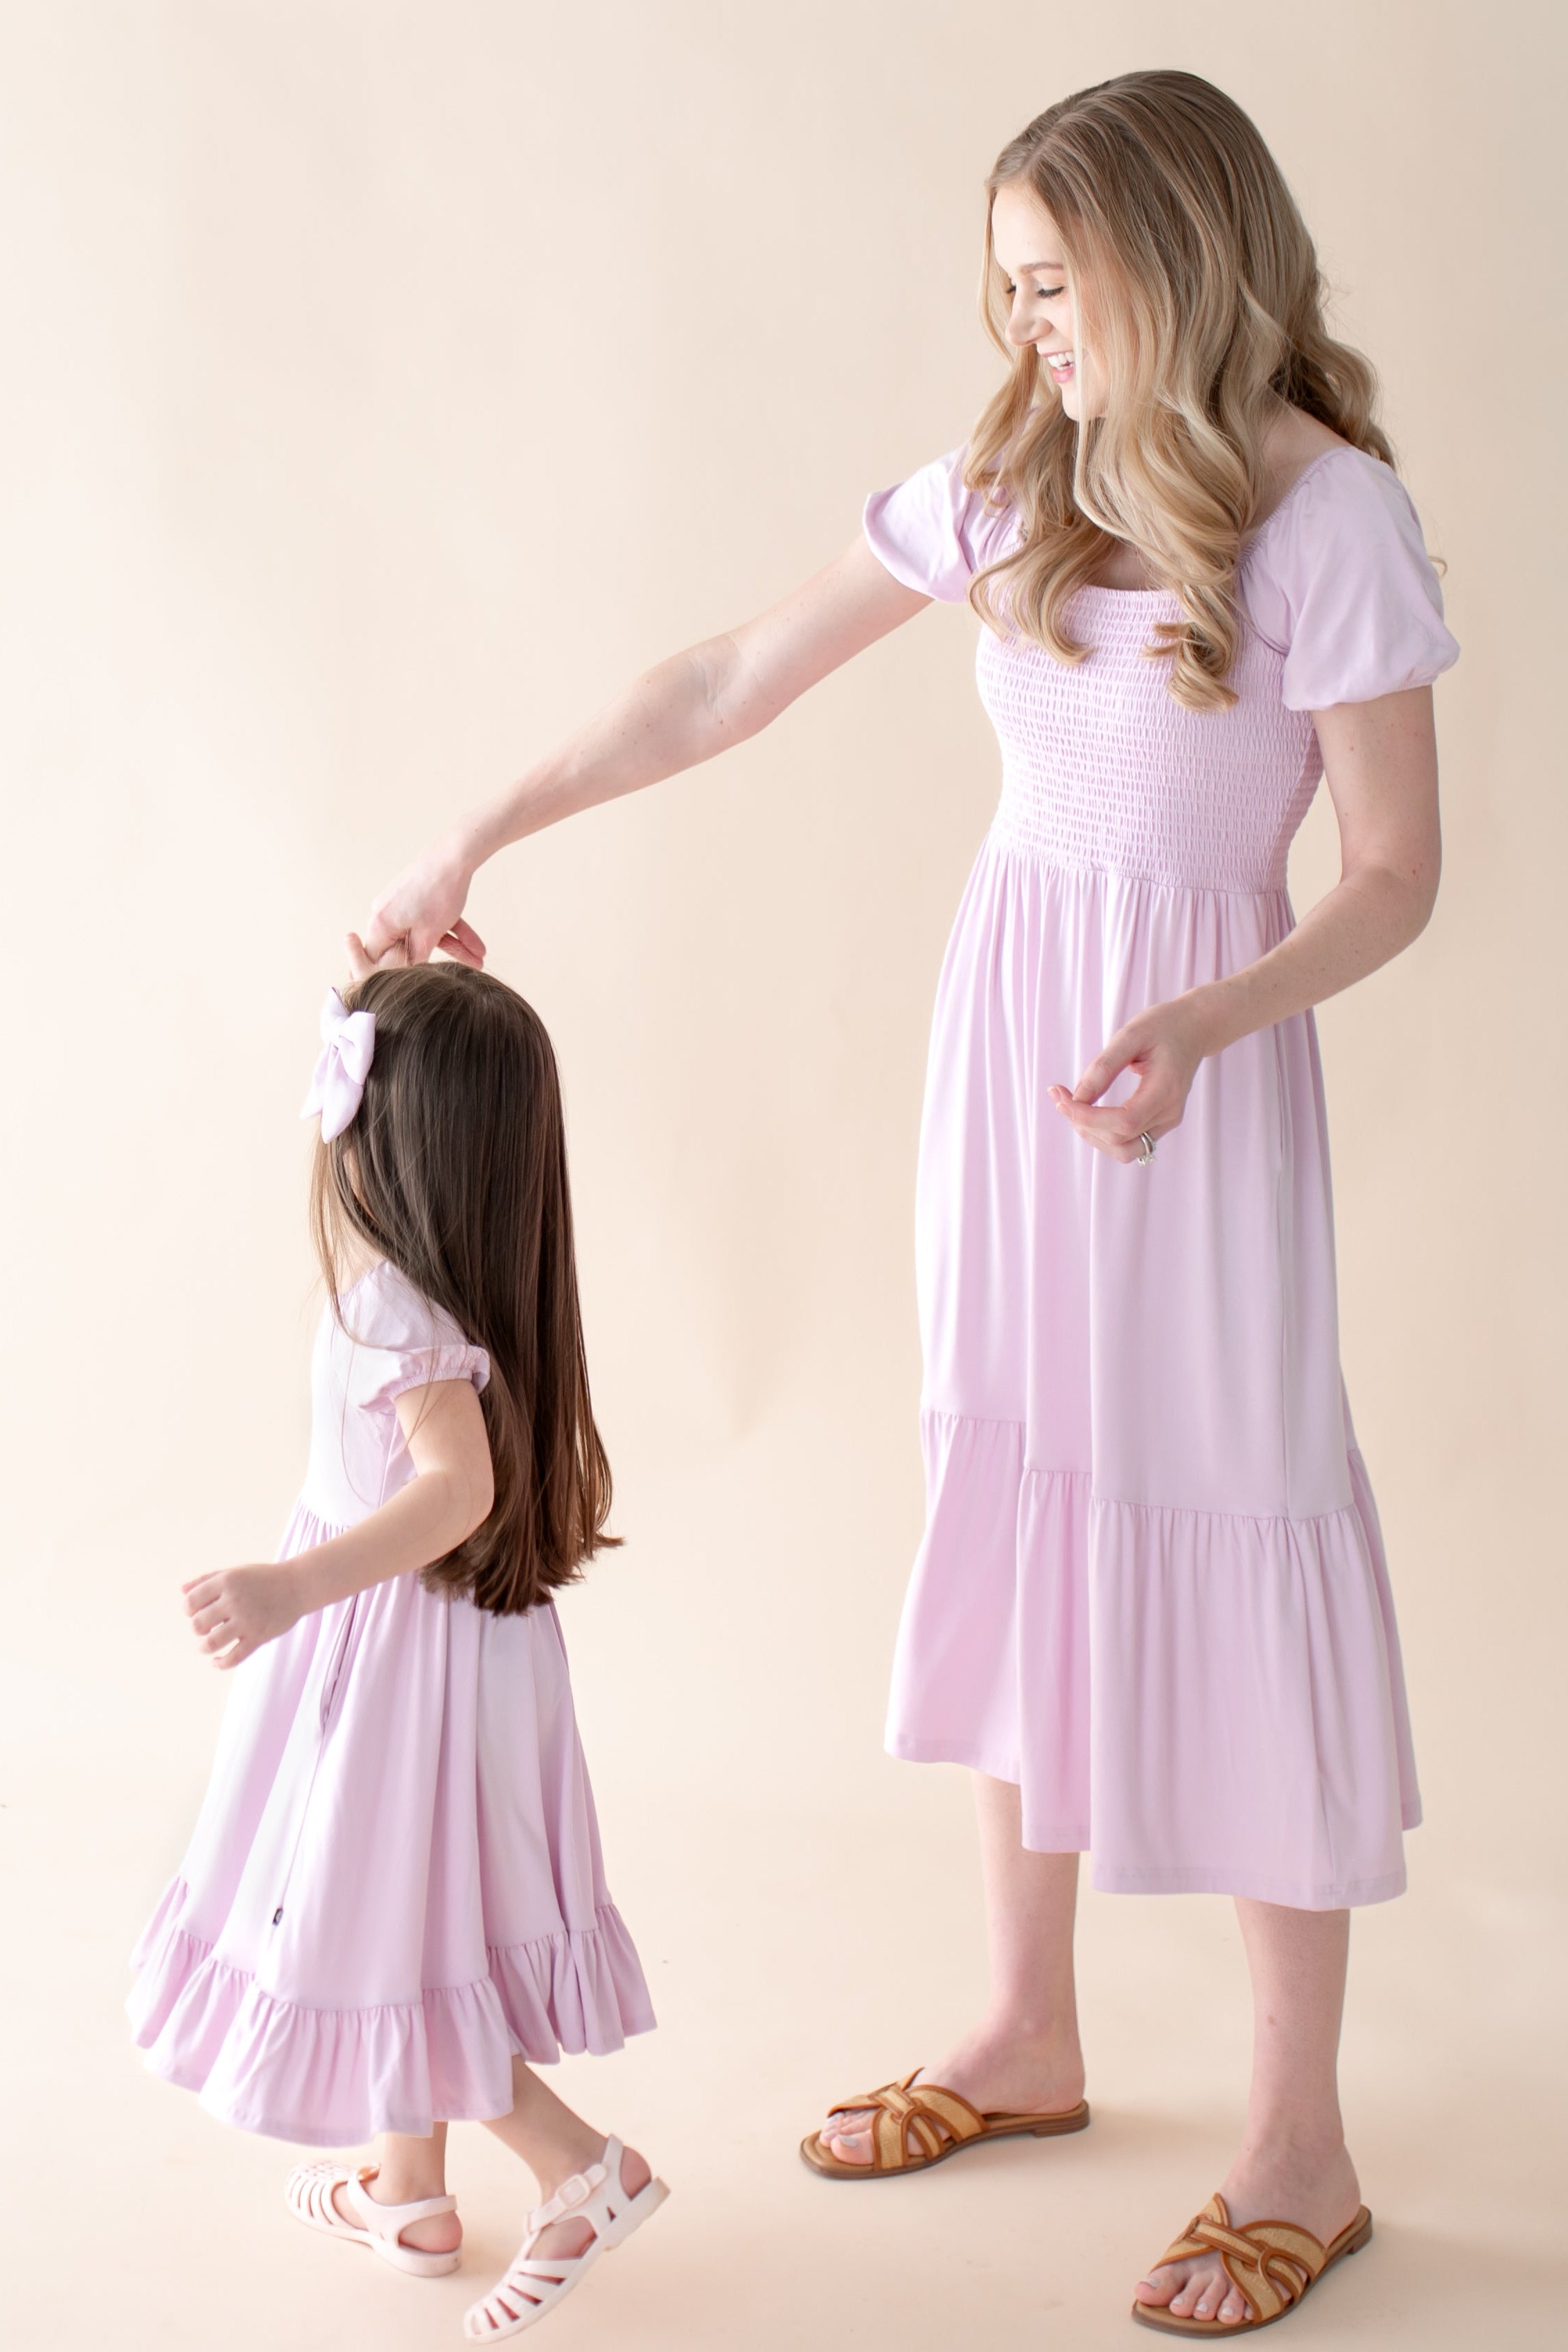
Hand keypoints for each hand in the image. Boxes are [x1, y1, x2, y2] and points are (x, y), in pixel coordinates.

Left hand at [182, 1562, 305, 1669]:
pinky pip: (233, 1658)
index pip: (190, 1602)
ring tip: (207, 1645)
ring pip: (212, 1643)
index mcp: (227, 1582)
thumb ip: (207, 1580)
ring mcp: (248, 1620)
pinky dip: (220, 1664)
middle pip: (198, 1624)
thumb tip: (181, 1591)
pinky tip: (216, 1661)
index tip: (197, 1611)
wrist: (298, 1586)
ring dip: (204, 1647)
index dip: (188, 1610)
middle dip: (197, 1629)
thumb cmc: (262, 1578)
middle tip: (206, 1627)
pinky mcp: (259, 1637)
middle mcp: (235, 1600)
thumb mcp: (234, 1572)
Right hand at [358, 829, 487, 969]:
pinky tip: (477, 946)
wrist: (454, 856)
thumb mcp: (428, 935)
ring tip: (479, 961)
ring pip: (425, 934)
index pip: (378, 960)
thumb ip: (415, 958)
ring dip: (453, 948)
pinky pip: (432, 921)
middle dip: (436, 962)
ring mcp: (401, 903)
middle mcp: (385, 913)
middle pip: (407, 947)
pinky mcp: (417, 896)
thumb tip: (407, 976)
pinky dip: (452, 932)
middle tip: (452, 977)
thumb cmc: (438, 893)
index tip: (412, 986)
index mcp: (380, 924)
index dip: (393, 975)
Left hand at [1049, 990, 1216, 1162]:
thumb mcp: (1130, 1035)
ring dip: (1092, 1135)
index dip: (1088, 1118)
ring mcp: (1167, 1122)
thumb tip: (1078, 1098)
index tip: (1061, 1098)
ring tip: (1072, 1107)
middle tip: (1060, 1096)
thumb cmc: (1162, 1026)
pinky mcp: (1159, 1124)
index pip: (1124, 1122)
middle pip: (1120, 1141)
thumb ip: (1104, 1067)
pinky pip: (1128, 1143)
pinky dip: (1103, 1133)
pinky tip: (1088, 1112)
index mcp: (1166, 1090)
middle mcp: (1170, 1113)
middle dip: (1084, 1124)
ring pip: (1124, 1151)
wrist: (1192, 1030)